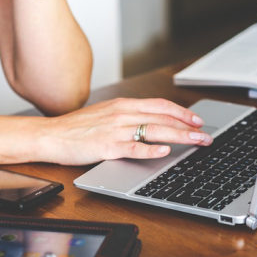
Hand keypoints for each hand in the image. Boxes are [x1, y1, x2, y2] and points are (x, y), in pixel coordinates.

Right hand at [36, 98, 212, 164]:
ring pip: (154, 130)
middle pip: (163, 118)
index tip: (197, 121)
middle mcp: (122, 114)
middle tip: (206, 136)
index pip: (161, 105)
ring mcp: (115, 130)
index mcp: (124, 105)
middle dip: (188, 127)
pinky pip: (133, 147)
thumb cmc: (77, 128)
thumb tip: (153, 123)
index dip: (182, 113)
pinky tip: (164, 152)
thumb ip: (129, 117)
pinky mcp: (107, 146)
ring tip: (196, 142)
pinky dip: (151, 149)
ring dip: (179, 137)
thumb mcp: (107, 114)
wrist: (50, 135)